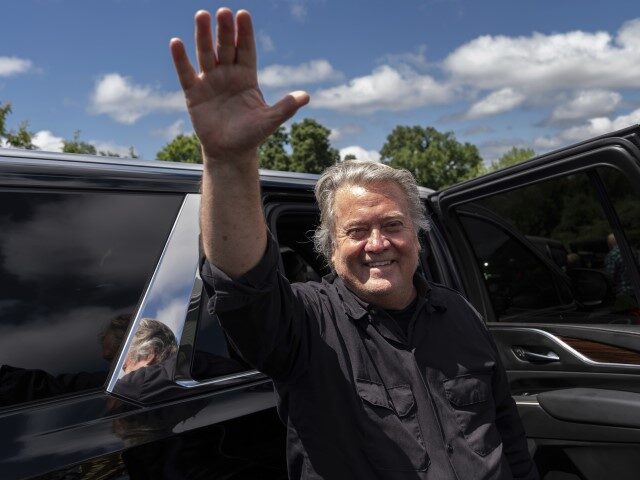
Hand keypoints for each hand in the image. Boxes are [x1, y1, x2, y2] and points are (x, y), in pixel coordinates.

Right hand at [170, 8, 308, 163]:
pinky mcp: (194, 93)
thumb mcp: (269, 121)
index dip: (244, 33)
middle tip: (223, 12)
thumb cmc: (251, 135)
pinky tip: (176, 42)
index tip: (243, 14)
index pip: (246, 50)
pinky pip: (186, 73)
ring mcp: (210, 81)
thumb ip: (285, 107)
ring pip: (206, 54)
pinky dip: (180, 59)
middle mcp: (227, 74)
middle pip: (226, 47)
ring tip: (202, 15)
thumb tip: (306, 96)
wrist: (230, 152)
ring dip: (203, 35)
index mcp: (247, 77)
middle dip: (225, 30)